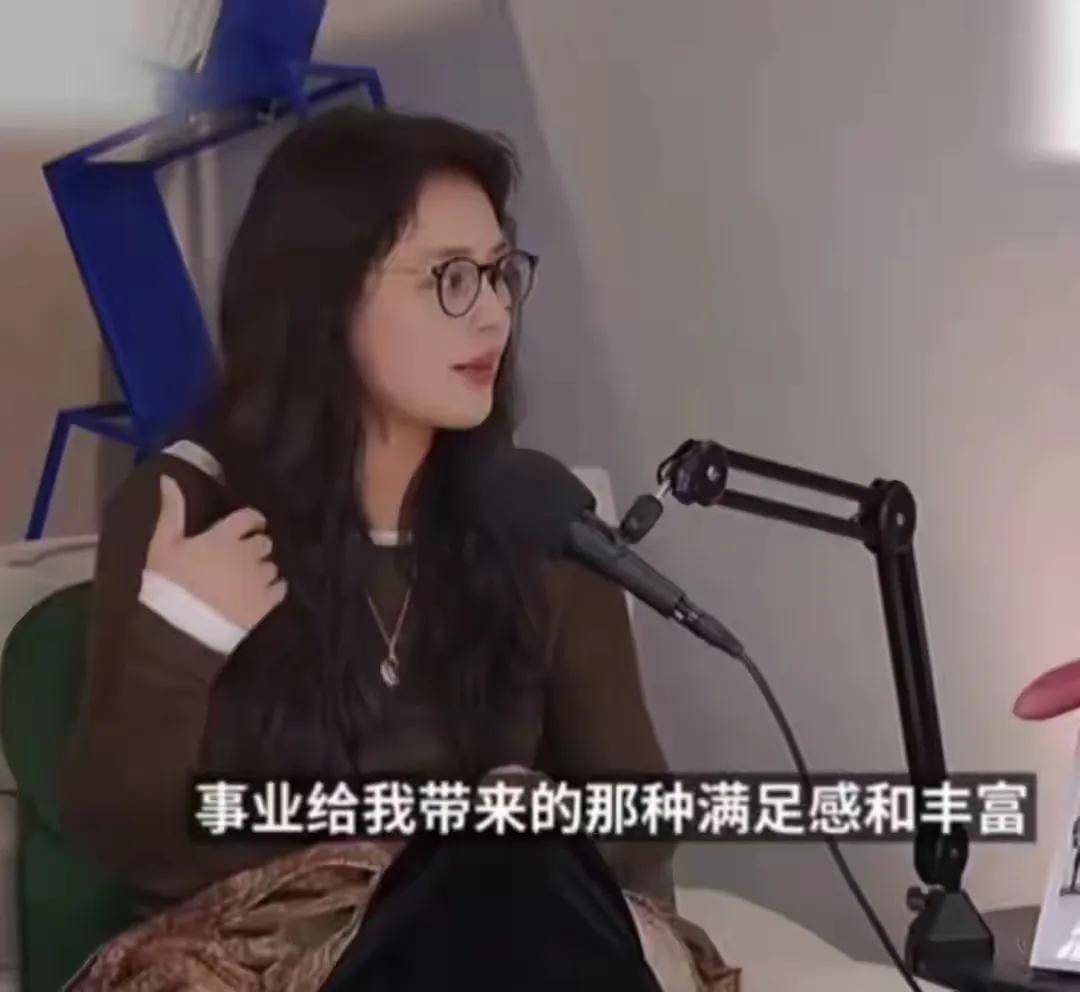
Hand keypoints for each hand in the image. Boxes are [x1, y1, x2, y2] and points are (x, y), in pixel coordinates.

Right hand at [146, 475, 286, 630]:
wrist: (180, 629)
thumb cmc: (169, 583)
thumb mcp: (163, 545)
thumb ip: (172, 511)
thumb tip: (169, 478)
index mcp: (224, 537)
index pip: (250, 518)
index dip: (251, 520)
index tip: (248, 526)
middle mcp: (248, 554)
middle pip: (264, 543)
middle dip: (255, 547)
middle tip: (240, 558)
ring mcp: (259, 579)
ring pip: (272, 566)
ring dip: (262, 569)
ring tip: (246, 580)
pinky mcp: (266, 603)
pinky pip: (280, 588)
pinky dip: (273, 589)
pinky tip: (259, 594)